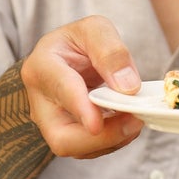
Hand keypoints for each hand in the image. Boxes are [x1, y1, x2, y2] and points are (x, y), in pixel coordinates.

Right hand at [19, 16, 145, 157]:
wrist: (69, 56)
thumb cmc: (79, 41)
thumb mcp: (96, 29)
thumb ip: (111, 52)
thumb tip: (128, 88)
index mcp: (42, 66)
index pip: (60, 90)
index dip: (79, 109)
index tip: (97, 124)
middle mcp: (42, 101)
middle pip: (62, 137)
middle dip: (101, 138)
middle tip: (135, 122)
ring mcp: (52, 122)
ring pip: (78, 148)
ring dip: (113, 139)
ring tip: (137, 117)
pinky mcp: (67, 135)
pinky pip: (89, 148)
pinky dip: (113, 140)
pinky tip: (128, 122)